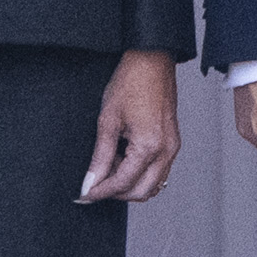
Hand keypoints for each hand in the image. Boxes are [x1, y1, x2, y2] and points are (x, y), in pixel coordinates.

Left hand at [79, 51, 181, 202]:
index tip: (84, 195)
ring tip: (110, 166)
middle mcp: (166, 151)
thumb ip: (100, 157)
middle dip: (116, 193)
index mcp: (149, 146)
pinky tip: (124, 158)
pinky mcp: (172, 142)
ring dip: (130, 184)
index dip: (100, 192)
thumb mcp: (107, 121)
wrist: (151, 61)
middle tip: (94, 185)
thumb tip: (90, 181)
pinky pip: (159, 171)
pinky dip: (140, 173)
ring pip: (153, 185)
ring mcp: (172, 148)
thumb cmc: (131, 83)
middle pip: (142, 192)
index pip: (123, 183)